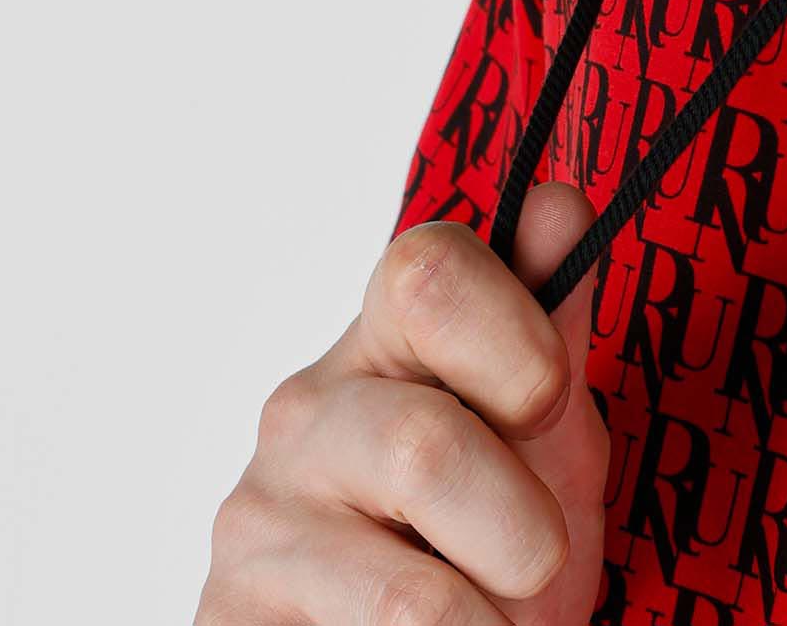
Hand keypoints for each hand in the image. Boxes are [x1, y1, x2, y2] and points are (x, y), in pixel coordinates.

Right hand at [197, 179, 608, 621]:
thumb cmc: (485, 521)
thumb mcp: (541, 426)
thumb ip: (550, 319)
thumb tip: (559, 203)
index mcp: (383, 337)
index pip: (428, 270)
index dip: (515, 339)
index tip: (547, 405)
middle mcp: (302, 412)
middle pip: (425, 446)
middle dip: (521, 531)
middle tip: (534, 562)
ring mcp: (254, 519)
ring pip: (409, 593)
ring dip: (486, 625)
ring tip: (487, 619)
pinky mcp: (227, 617)